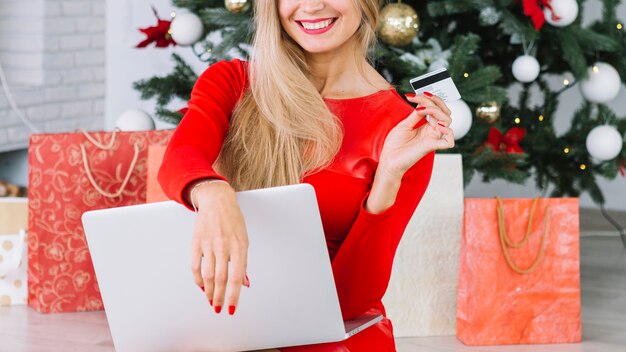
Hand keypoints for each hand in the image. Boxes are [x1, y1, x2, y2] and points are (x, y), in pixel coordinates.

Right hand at [189, 181, 249, 314]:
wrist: (217, 201)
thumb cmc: (233, 221)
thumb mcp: (244, 239)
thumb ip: (243, 263)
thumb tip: (245, 284)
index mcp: (240, 246)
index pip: (237, 277)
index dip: (234, 296)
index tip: (232, 309)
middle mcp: (224, 246)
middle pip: (220, 279)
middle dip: (219, 298)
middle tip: (218, 309)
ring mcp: (209, 244)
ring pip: (207, 275)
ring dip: (208, 292)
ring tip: (211, 301)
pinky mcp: (196, 242)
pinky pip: (195, 266)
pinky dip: (198, 280)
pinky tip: (202, 287)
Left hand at [379, 93, 454, 175]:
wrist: (389, 160)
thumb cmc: (395, 145)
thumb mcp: (404, 125)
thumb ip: (416, 114)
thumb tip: (422, 103)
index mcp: (427, 126)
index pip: (436, 108)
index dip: (428, 98)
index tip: (412, 95)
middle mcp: (432, 131)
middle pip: (445, 111)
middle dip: (434, 101)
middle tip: (418, 98)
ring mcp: (433, 138)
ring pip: (447, 120)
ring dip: (436, 110)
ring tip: (421, 109)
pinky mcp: (432, 147)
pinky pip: (449, 140)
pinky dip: (447, 131)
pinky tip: (435, 125)